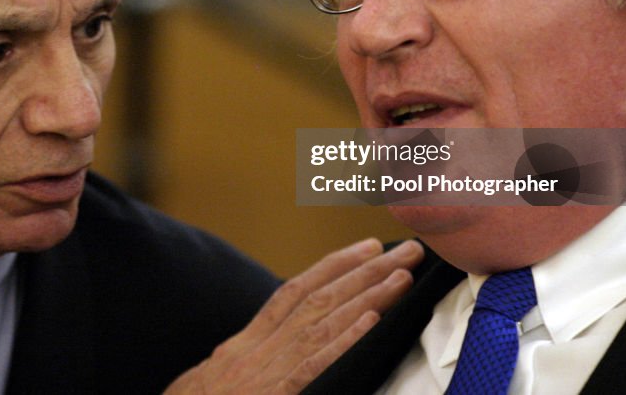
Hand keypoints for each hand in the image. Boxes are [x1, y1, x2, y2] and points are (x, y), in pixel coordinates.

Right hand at [164, 238, 423, 393]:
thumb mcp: (218, 376)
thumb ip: (246, 357)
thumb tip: (265, 341)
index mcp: (250, 340)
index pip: (298, 290)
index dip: (335, 265)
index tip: (368, 246)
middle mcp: (262, 346)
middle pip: (321, 298)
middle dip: (366, 270)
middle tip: (408, 250)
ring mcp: (268, 369)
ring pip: (324, 322)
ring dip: (368, 296)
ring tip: (403, 276)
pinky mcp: (276, 394)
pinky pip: (314, 364)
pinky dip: (343, 340)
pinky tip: (371, 322)